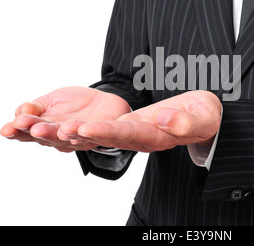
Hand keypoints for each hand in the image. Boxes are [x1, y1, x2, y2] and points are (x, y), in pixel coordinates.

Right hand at [0, 86, 130, 152]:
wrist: (105, 101)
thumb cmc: (75, 104)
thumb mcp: (52, 101)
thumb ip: (36, 108)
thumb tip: (22, 110)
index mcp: (44, 129)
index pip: (27, 132)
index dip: (17, 132)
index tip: (6, 129)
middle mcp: (59, 138)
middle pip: (45, 136)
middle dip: (35, 130)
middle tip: (25, 125)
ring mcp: (78, 139)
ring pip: (66, 138)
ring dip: (55, 133)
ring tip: (45, 128)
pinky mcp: (99, 135)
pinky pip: (91, 135)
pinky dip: (83, 133)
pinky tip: (75, 128)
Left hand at [60, 91, 222, 152]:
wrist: (203, 116)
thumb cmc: (205, 115)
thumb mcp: (203, 117)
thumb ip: (186, 122)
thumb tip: (164, 120)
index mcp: (159, 137)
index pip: (131, 135)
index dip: (108, 132)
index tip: (86, 127)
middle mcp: (143, 139)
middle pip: (108, 137)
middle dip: (82, 134)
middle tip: (56, 131)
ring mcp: (135, 134)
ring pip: (102, 134)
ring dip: (77, 131)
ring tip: (47, 129)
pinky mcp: (131, 126)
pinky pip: (105, 127)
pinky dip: (85, 126)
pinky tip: (66, 125)